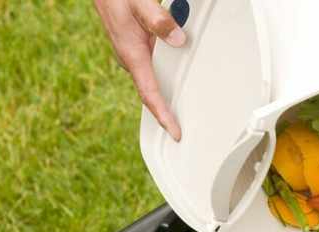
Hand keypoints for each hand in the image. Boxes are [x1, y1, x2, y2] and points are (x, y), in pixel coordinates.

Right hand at [94, 0, 184, 140]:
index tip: (174, 132)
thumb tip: (178, 40)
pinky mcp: (137, 48)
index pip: (149, 93)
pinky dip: (168, 76)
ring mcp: (134, 55)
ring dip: (169, 94)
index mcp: (131, 54)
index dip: (162, 115)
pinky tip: (180, 78)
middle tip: (184, 131)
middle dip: (167, 112)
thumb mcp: (139, 4)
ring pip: (155, 80)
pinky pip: (155, 67)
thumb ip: (158, 20)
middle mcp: (131, 59)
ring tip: (187, 111)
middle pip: (153, 92)